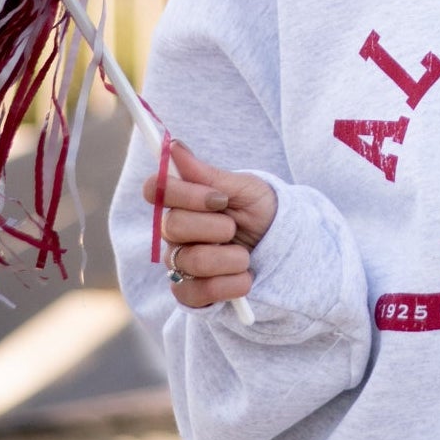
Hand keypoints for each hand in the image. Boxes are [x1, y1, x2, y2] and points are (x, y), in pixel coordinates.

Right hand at [143, 141, 277, 309]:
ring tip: (246, 256)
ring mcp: (179, 263)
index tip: (219, 198)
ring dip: (229, 258)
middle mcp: (174, 232)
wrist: (284, 248)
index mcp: (183, 201)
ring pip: (189, 261)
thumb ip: (207, 174)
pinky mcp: (189, 293)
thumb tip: (174, 146)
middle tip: (235, 227)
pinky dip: (227, 286)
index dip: (185, 194)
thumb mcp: (244, 189)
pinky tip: (244, 279)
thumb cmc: (260, 211)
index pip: (155, 189)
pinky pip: (193, 294)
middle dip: (215, 226)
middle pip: (173, 226)